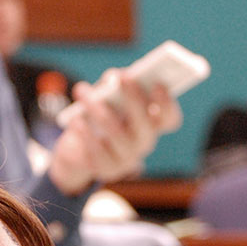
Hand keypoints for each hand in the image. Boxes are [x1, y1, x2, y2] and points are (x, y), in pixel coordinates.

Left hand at [47, 69, 181, 195]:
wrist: (80, 151)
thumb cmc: (100, 113)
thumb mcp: (109, 97)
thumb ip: (115, 84)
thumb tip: (112, 77)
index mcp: (152, 124)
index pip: (170, 119)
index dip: (167, 104)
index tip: (158, 84)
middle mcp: (144, 142)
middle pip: (145, 125)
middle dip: (134, 99)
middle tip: (121, 76)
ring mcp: (127, 159)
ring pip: (116, 134)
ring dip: (99, 109)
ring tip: (83, 91)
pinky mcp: (107, 169)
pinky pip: (97, 151)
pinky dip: (86, 133)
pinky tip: (76, 119)